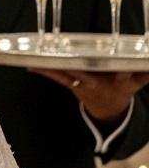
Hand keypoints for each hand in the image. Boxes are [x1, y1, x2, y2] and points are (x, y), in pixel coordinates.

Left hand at [29, 67, 148, 123]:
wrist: (107, 109)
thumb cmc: (120, 88)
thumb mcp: (135, 84)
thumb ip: (145, 74)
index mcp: (114, 82)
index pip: (120, 77)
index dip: (123, 75)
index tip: (123, 73)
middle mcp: (95, 82)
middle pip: (87, 74)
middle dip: (78, 68)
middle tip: (68, 58)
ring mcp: (80, 83)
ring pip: (65, 74)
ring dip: (51, 68)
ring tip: (35, 61)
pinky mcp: (69, 84)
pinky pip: (55, 77)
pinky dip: (43, 72)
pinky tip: (29, 67)